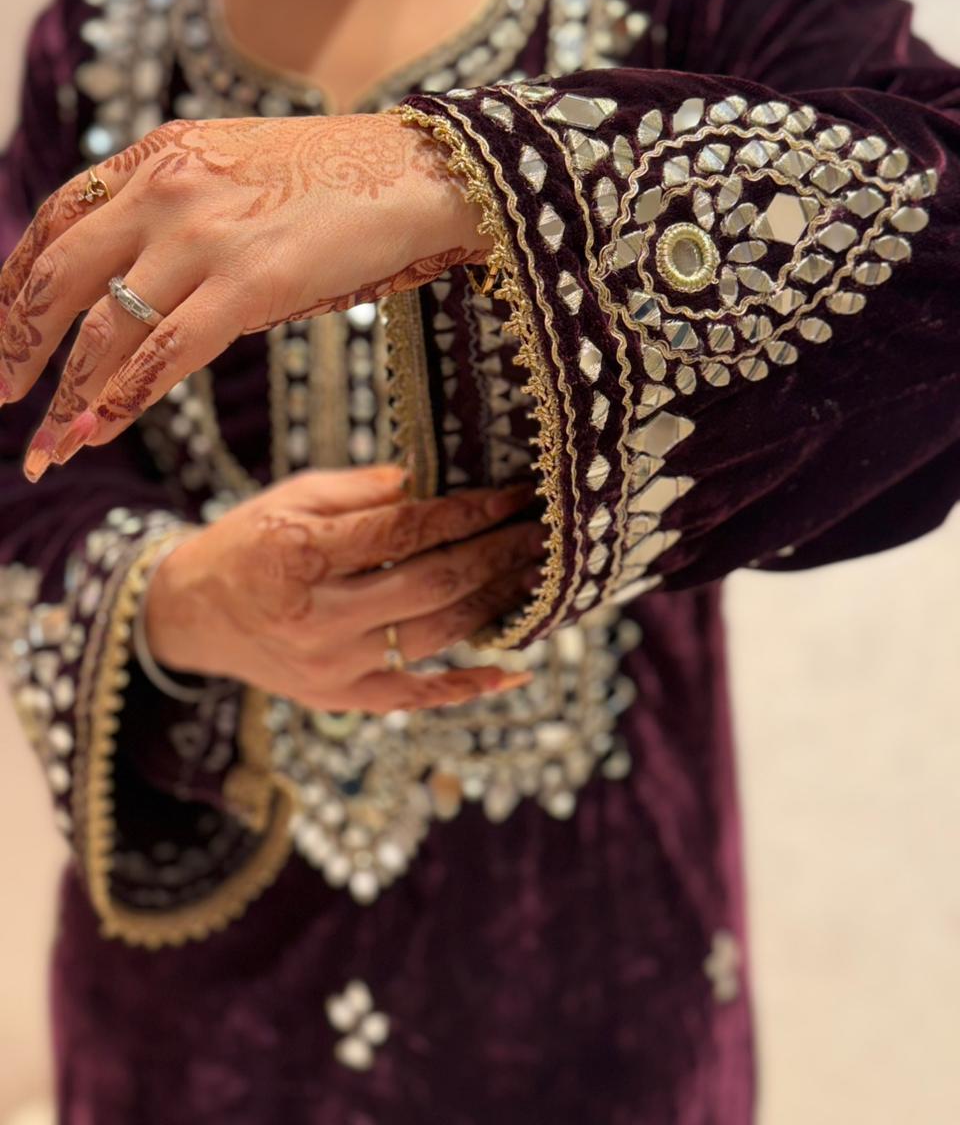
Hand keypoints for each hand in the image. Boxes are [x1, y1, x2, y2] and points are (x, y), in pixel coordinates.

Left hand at [0, 113, 488, 479]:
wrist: (422, 173)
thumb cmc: (342, 182)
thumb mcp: (237, 170)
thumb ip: (179, 208)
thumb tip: (146, 279)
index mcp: (157, 154)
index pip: (53, 223)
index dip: (15, 286)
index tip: (3, 333)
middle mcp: (164, 187)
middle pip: (57, 276)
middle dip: (18, 346)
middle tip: (4, 397)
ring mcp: (204, 234)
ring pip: (105, 328)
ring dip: (67, 396)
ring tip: (49, 447)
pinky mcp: (250, 282)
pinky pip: (165, 353)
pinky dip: (123, 399)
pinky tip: (96, 433)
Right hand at [145, 465, 541, 712]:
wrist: (193, 615)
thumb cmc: (249, 543)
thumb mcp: (292, 497)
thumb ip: (362, 490)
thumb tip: (434, 484)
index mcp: (301, 555)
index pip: (405, 531)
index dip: (468, 511)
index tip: (515, 497)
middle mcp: (318, 617)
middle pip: (432, 584)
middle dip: (498, 554)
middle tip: (545, 533)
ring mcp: (332, 667)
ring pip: (436, 636)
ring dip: (495, 603)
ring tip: (538, 575)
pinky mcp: (341, 698)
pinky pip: (417, 698)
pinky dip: (470, 688)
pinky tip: (517, 673)